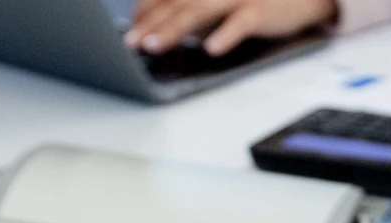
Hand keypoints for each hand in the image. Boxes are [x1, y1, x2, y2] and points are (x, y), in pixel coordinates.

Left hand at [125, 0, 334, 55]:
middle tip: (130, 43)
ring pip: (200, 10)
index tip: (129, 31)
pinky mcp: (261, 10)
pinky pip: (241, 22)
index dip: (146, 13)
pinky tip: (211, 49)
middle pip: (177, 4)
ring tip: (155, 46)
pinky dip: (225, 35)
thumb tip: (166, 31)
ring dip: (175, 29)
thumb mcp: (223, 4)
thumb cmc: (260, 0)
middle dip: (151, 24)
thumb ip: (197, 13)